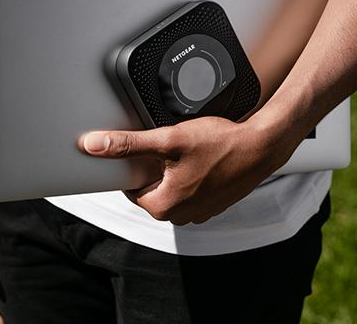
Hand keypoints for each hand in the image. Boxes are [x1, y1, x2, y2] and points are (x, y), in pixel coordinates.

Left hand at [76, 116, 293, 224]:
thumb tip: (95, 145)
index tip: (145, 150)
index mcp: (163, 207)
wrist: (261, 147)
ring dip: (174, 172)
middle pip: (151, 190)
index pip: (130, 189)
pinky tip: (202, 159)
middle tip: (171, 147)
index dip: (135, 166)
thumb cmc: (220, 144)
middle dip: (156, 169)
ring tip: (189, 152)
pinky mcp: (214, 205)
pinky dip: (192, 176)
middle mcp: (181, 216)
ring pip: (172, 190)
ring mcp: (199, 212)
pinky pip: (191, 191)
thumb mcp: (168, 139)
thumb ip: (129, 144)